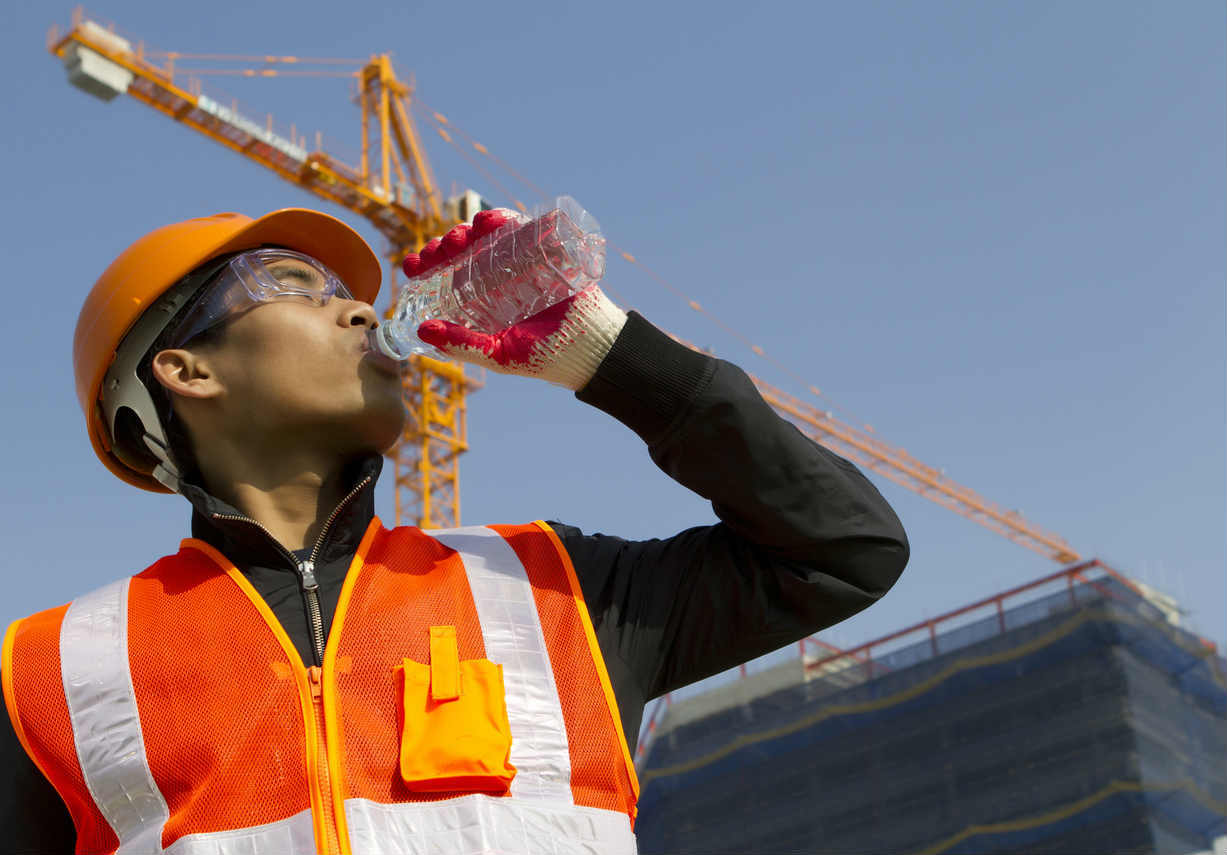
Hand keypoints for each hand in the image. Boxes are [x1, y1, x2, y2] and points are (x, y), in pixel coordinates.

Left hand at [405, 210, 626, 389]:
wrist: (591, 347)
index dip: (426, 266)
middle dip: (444, 246)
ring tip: (462, 236)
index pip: (445, 277)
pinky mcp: (544, 249)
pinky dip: (502, 219)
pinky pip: (520, 227)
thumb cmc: (544, 356)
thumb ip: (462, 345)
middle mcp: (495, 278)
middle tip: (439, 250)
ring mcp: (520, 261)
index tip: (411, 264)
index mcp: (479, 301)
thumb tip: (422, 330)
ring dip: (468, 230)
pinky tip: (487, 222)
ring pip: (485, 237)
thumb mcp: (498, 355)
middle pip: (462, 252)